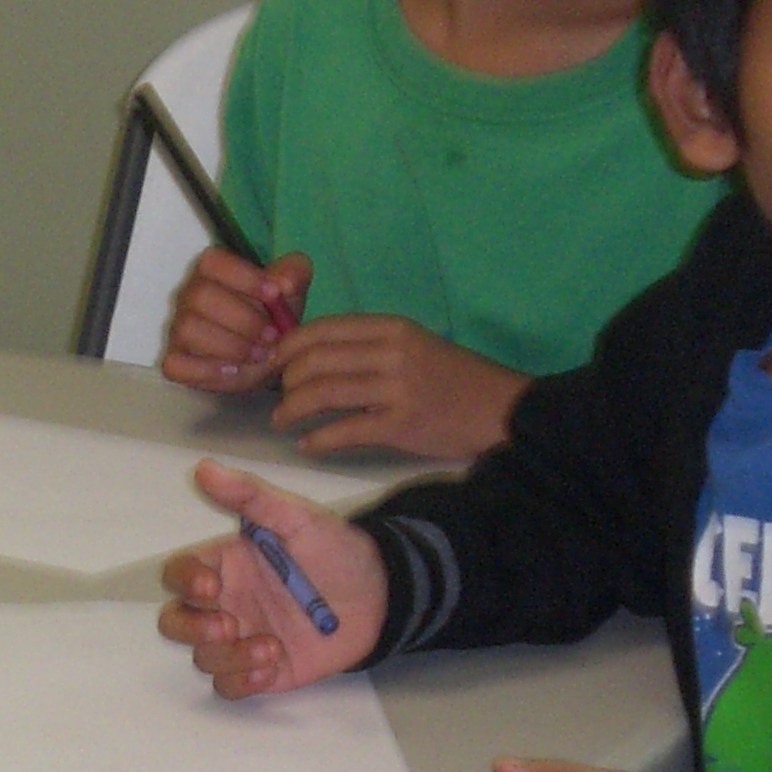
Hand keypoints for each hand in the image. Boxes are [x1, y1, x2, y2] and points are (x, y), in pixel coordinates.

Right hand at [157, 459, 385, 696]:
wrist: (381, 596)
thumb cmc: (335, 551)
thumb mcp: (297, 517)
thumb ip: (250, 496)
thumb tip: (203, 467)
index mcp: (225, 565)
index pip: (179, 574)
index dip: (183, 582)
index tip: (210, 587)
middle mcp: (226, 603)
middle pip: (175, 621)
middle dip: (190, 628)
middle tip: (228, 625)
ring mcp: (242, 639)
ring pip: (203, 657)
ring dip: (227, 656)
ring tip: (270, 648)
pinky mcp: (263, 671)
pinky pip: (230, 686)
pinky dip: (241, 681)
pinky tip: (271, 665)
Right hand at [160, 249, 314, 392]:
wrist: (268, 356)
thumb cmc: (273, 316)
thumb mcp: (292, 291)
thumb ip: (295, 273)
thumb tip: (282, 283)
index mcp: (212, 271)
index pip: (213, 262)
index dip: (244, 277)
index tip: (275, 296)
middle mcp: (189, 296)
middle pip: (200, 296)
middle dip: (243, 318)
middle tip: (272, 335)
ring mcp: (178, 328)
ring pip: (188, 329)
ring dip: (230, 345)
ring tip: (259, 354)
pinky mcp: (176, 360)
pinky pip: (177, 364)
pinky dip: (207, 370)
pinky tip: (234, 370)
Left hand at [266, 314, 527, 458]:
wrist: (499, 409)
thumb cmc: (451, 378)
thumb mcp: (412, 345)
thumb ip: (367, 345)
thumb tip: (310, 354)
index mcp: (391, 328)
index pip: (321, 329)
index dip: (286, 348)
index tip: (271, 364)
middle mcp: (391, 352)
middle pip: (314, 360)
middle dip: (284, 381)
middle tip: (276, 397)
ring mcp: (396, 388)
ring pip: (322, 393)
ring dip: (292, 410)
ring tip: (283, 420)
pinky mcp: (401, 424)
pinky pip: (344, 430)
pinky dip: (318, 439)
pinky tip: (308, 444)